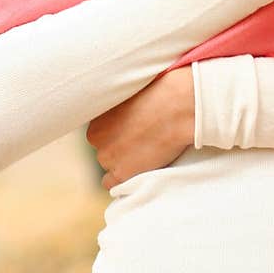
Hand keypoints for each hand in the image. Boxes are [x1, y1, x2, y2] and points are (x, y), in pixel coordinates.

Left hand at [85, 66, 194, 189]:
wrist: (178, 106)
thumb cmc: (163, 91)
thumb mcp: (134, 89)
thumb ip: (123, 102)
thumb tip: (128, 107)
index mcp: (97, 114)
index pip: (101, 128)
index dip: (118, 129)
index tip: (133, 127)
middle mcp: (96, 136)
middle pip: (104, 146)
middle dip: (118, 144)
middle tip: (141, 139)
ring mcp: (107, 156)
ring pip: (108, 163)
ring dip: (121, 161)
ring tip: (144, 153)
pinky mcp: (121, 173)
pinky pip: (111, 183)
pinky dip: (121, 179)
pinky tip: (136, 170)